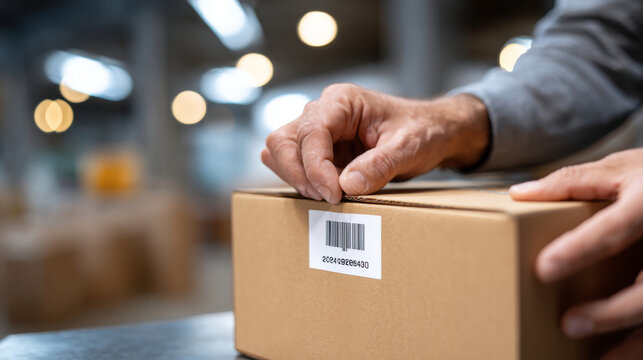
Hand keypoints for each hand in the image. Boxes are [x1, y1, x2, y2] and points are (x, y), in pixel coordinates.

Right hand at [261, 83, 489, 202]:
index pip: (311, 132)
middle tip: (327, 198)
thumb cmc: (423, 131)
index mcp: (342, 101)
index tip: (333, 194)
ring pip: (280, 152)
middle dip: (298, 173)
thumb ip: (380, 165)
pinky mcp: (320, 149)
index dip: (315, 167)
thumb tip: (347, 185)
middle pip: (283, 141)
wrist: (433, 133)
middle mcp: (323, 111)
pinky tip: (327, 192)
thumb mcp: (409, 147)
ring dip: (296, 178)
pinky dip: (302, 181)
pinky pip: (294, 164)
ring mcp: (318, 130)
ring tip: (328, 196)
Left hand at [510, 148, 642, 357]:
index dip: (581, 248)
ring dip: (633, 340)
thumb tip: (520, 193)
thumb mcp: (619, 169)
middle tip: (569, 325)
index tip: (544, 269)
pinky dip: (640, 344)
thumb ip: (574, 181)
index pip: (615, 227)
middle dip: (613, 311)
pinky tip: (615, 357)